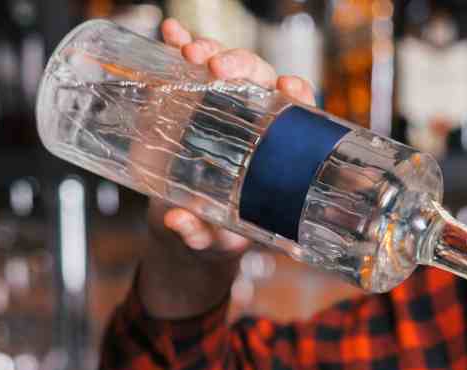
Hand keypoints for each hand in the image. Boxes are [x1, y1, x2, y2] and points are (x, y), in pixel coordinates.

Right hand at [137, 18, 317, 317]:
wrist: (184, 229)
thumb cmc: (215, 235)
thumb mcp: (210, 238)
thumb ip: (199, 232)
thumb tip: (180, 223)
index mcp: (274, 152)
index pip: (297, 114)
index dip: (297, 95)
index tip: (289, 88)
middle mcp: (250, 123)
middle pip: (258, 80)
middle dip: (243, 65)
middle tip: (220, 68)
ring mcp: (217, 109)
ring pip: (222, 68)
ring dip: (210, 51)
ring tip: (191, 50)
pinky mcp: (184, 104)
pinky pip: (184, 69)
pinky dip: (176, 46)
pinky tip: (168, 34)